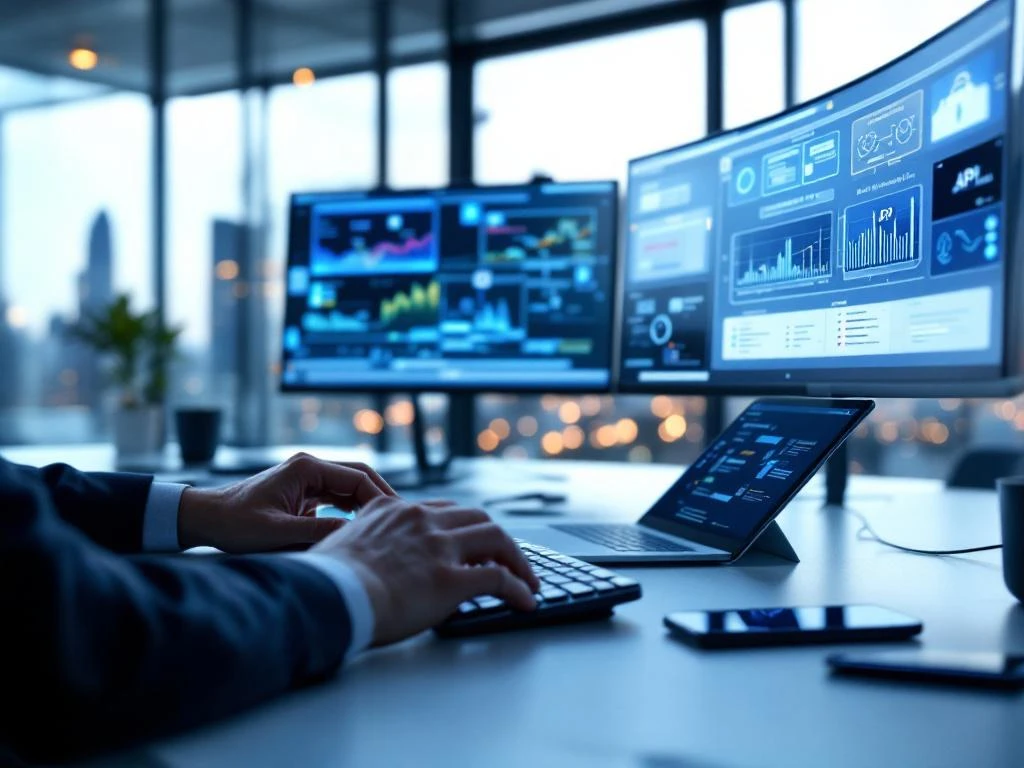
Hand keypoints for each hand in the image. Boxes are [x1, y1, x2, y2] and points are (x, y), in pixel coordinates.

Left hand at [177, 453, 395, 552]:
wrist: (206, 519)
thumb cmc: (235, 524)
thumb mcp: (278, 532)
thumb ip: (318, 531)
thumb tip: (356, 535)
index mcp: (307, 468)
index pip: (357, 477)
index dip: (380, 498)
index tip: (394, 519)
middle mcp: (310, 467)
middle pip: (359, 476)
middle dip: (380, 496)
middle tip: (401, 520)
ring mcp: (307, 479)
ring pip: (350, 487)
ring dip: (368, 503)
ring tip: (387, 526)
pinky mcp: (304, 492)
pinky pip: (337, 497)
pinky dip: (353, 510)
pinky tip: (363, 527)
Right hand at [312, 497, 540, 644]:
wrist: (325, 597)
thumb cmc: (323, 582)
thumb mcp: (339, 546)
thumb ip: (364, 544)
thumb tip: (365, 565)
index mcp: (391, 509)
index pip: (440, 509)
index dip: (461, 526)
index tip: (470, 540)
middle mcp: (420, 520)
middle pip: (476, 517)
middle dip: (496, 537)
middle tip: (507, 556)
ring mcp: (438, 546)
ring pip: (496, 538)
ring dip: (516, 558)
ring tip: (527, 578)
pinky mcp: (451, 578)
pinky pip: (498, 578)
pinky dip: (518, 588)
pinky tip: (525, 601)